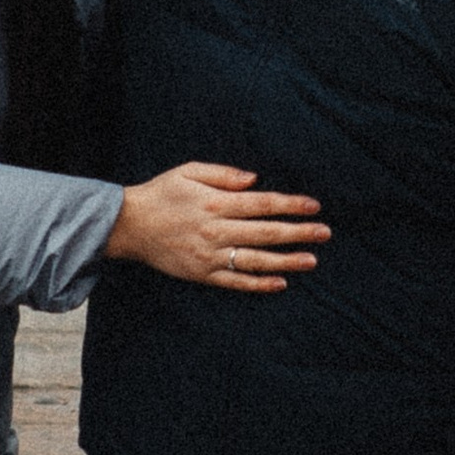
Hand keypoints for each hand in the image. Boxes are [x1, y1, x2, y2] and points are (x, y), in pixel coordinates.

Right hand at [106, 163, 327, 289]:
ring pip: (256, 260)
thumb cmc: (161, 193)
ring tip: (311, 260)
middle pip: (266, 232)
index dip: (291, 205)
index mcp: (216, 202)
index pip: (263, 204)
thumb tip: (256, 180)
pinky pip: (236, 281)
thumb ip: (224, 174)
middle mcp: (216, 230)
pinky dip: (259, 283)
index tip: (314, 206)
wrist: (129, 225)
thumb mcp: (189, 171)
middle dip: (299, 232)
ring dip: (286, 260)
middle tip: (325, 233)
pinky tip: (280, 283)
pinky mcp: (202, 274)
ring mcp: (210, 255)